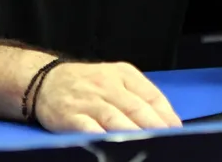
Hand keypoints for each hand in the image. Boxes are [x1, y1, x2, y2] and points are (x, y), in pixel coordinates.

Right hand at [33, 61, 182, 132]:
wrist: (44, 80)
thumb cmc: (86, 84)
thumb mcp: (114, 79)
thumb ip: (138, 97)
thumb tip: (166, 122)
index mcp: (123, 74)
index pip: (151, 95)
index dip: (166, 115)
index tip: (178, 131)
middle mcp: (107, 85)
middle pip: (136, 108)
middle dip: (155, 127)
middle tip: (169, 142)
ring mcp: (89, 101)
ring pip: (116, 119)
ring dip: (134, 134)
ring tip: (148, 146)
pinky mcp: (71, 116)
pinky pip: (90, 129)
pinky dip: (102, 138)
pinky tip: (112, 147)